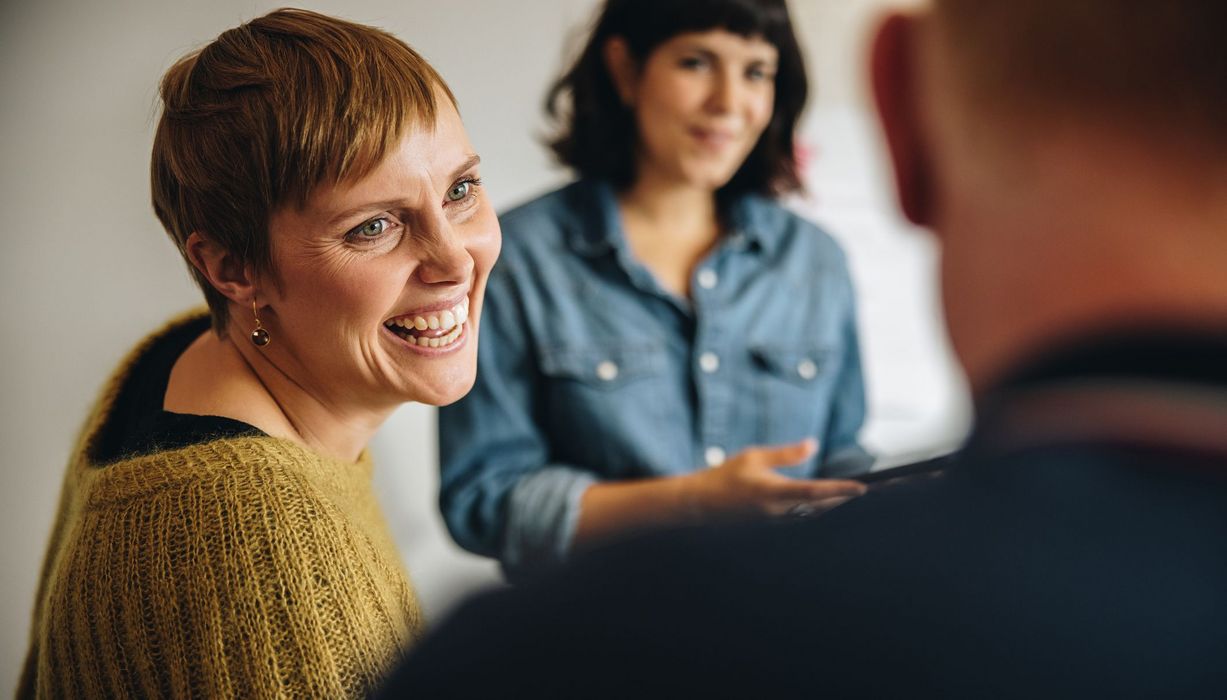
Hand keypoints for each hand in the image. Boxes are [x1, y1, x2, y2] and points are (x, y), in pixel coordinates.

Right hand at [681, 439, 867, 521]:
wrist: (700, 504)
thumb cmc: (725, 476)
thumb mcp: (754, 457)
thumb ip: (786, 454)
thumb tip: (813, 445)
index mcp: (773, 492)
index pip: (816, 492)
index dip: (841, 490)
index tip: (862, 487)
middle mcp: (778, 511)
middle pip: (821, 508)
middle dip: (844, 500)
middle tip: (867, 491)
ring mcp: (775, 522)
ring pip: (813, 516)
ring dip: (833, 507)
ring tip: (852, 496)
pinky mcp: (772, 527)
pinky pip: (802, 519)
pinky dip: (817, 511)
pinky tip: (826, 504)